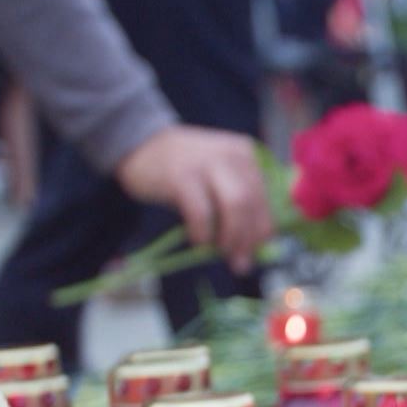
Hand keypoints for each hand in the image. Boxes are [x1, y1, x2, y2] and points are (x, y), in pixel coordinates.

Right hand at [115, 125, 272, 272]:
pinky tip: (199, 241)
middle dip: (248, 238)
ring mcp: (206, 163)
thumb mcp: (216, 180)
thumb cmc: (183, 170)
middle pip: (252, 203)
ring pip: (235, 206)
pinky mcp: (181, 176)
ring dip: (230, 236)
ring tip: (220, 251)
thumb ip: (236, 208)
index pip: (265, 198)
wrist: (141, 145)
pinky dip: (203, 233)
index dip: (263, 230)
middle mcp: (231, 155)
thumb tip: (249, 251)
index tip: (255, 252)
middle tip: (238, 261)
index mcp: (245, 156)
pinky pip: (201, 212)